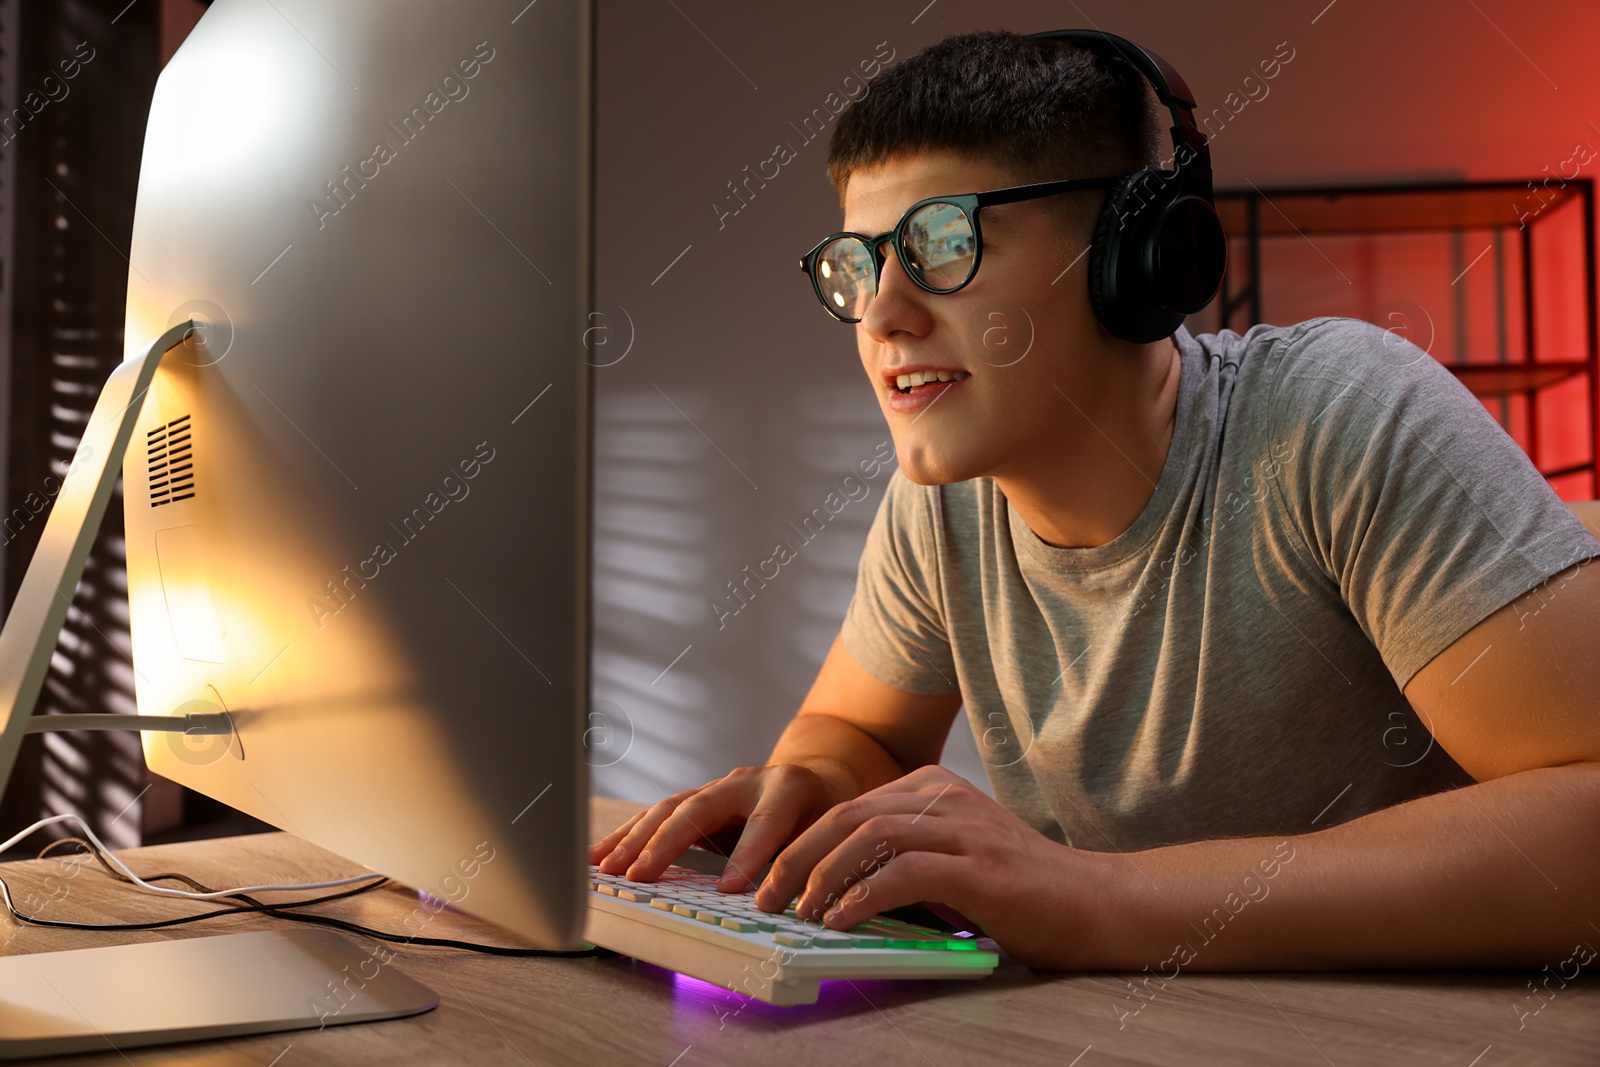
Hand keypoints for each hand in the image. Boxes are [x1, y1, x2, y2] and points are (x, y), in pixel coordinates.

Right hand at [588, 764, 841, 890]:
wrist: (814, 778)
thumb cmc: (820, 815)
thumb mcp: (826, 835)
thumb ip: (804, 861)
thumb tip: (786, 905)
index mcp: (788, 788)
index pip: (765, 821)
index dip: (748, 854)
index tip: (731, 890)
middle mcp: (746, 781)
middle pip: (701, 807)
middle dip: (668, 842)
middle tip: (640, 876)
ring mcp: (716, 786)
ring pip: (670, 807)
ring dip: (636, 840)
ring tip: (609, 869)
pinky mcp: (695, 798)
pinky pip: (657, 814)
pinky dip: (628, 835)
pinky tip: (601, 855)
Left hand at [751, 765, 1112, 969]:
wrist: (1097, 904)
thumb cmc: (1021, 891)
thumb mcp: (954, 856)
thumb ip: (903, 856)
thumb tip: (833, 889)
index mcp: (934, 789)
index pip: (848, 806)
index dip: (802, 842)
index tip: (771, 878)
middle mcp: (945, 799)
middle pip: (848, 815)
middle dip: (797, 857)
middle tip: (766, 896)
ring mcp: (965, 829)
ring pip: (868, 837)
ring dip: (823, 877)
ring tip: (799, 912)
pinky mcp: (980, 868)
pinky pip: (904, 873)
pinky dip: (864, 895)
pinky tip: (842, 920)